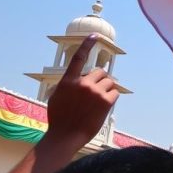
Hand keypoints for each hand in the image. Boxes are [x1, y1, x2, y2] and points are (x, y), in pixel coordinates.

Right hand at [43, 35, 119, 149]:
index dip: (86, 45)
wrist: (65, 136)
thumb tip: (78, 79)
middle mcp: (82, 83)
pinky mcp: (105, 101)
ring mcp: (94, 92)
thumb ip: (68, 85)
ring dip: (106, 89)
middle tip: (95, 94)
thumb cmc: (60, 119)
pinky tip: (104, 107)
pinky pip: (115, 92)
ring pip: (109, 82)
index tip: (94, 36)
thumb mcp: (57, 97)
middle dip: (100, 81)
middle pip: (100, 72)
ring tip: (97, 102)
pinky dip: (112, 98)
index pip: (78, 58)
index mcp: (68, 81)